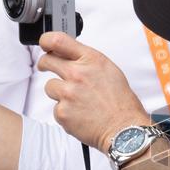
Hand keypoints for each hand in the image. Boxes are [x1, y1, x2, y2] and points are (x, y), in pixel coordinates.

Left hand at [38, 31, 149, 150]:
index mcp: (91, 60)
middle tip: (47, 68)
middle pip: (47, 61)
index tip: (45, 45)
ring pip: (50, 86)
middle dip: (45, 64)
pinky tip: (80, 114)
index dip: (46, 41)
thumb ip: (87, 62)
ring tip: (78, 101)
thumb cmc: (121, 102)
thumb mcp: (109, 71)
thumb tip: (69, 56)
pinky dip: (65, 112)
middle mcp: (78, 74)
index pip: (58, 40)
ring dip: (59, 93)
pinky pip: (55, 108)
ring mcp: (68, 93)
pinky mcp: (62, 112)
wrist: (124, 129)